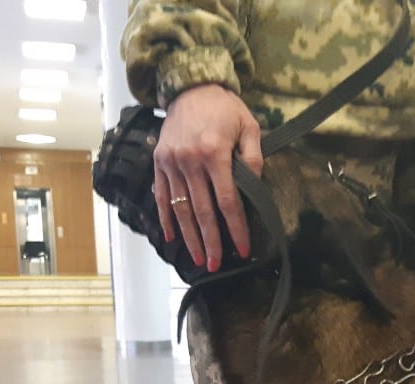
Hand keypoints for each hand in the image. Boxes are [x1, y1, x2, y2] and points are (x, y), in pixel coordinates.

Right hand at [153, 84, 263, 271]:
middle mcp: (190, 161)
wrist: (190, 87)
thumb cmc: (224, 109)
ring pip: (181, 209)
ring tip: (200, 259)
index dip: (235, 228)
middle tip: (217, 265)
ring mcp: (172, 163)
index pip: (228, 201)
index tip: (242, 249)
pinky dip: (166, 219)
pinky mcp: (159, 163)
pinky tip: (172, 238)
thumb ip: (252, 158)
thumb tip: (254, 188)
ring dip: (190, 238)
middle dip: (211, 242)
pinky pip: (161, 196)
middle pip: (202, 211)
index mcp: (214, 153)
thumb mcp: (249, 127)